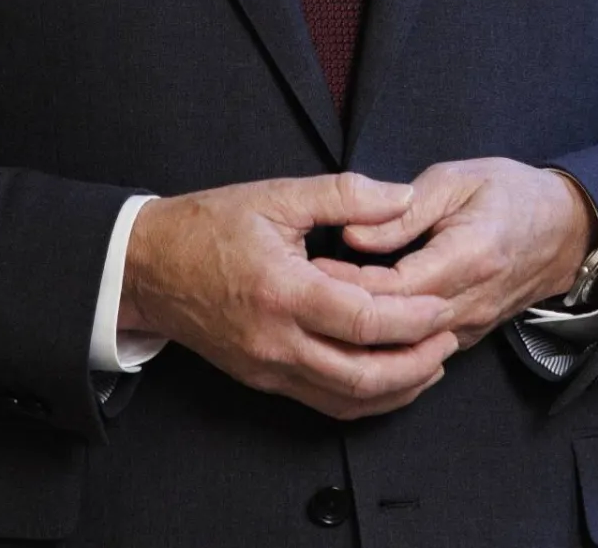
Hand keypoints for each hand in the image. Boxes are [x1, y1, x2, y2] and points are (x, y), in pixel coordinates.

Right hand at [120, 173, 458, 419]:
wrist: (147, 266)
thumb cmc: (208, 225)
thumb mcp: (275, 195)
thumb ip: (344, 194)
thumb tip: (402, 196)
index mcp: (282, 291)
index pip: (362, 320)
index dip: (411, 318)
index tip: (442, 304)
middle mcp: (276, 341)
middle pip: (363, 374)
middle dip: (416, 362)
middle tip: (449, 338)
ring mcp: (268, 368)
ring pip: (347, 400)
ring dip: (398, 388)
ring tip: (432, 362)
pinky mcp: (263, 380)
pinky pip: (325, 402)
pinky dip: (365, 397)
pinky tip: (389, 378)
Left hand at [321, 159, 594, 350]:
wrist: (565, 228)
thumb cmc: (508, 191)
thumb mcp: (454, 181)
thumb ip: (402, 211)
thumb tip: (352, 235)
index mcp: (469, 256)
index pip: (397, 285)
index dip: (351, 281)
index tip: (311, 268)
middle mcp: (472, 301)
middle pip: (398, 324)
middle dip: (347, 312)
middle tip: (302, 294)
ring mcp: (473, 325)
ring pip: (408, 347)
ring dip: (363, 334)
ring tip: (318, 313)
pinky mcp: (470, 335)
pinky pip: (422, 350)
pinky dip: (387, 344)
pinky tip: (352, 329)